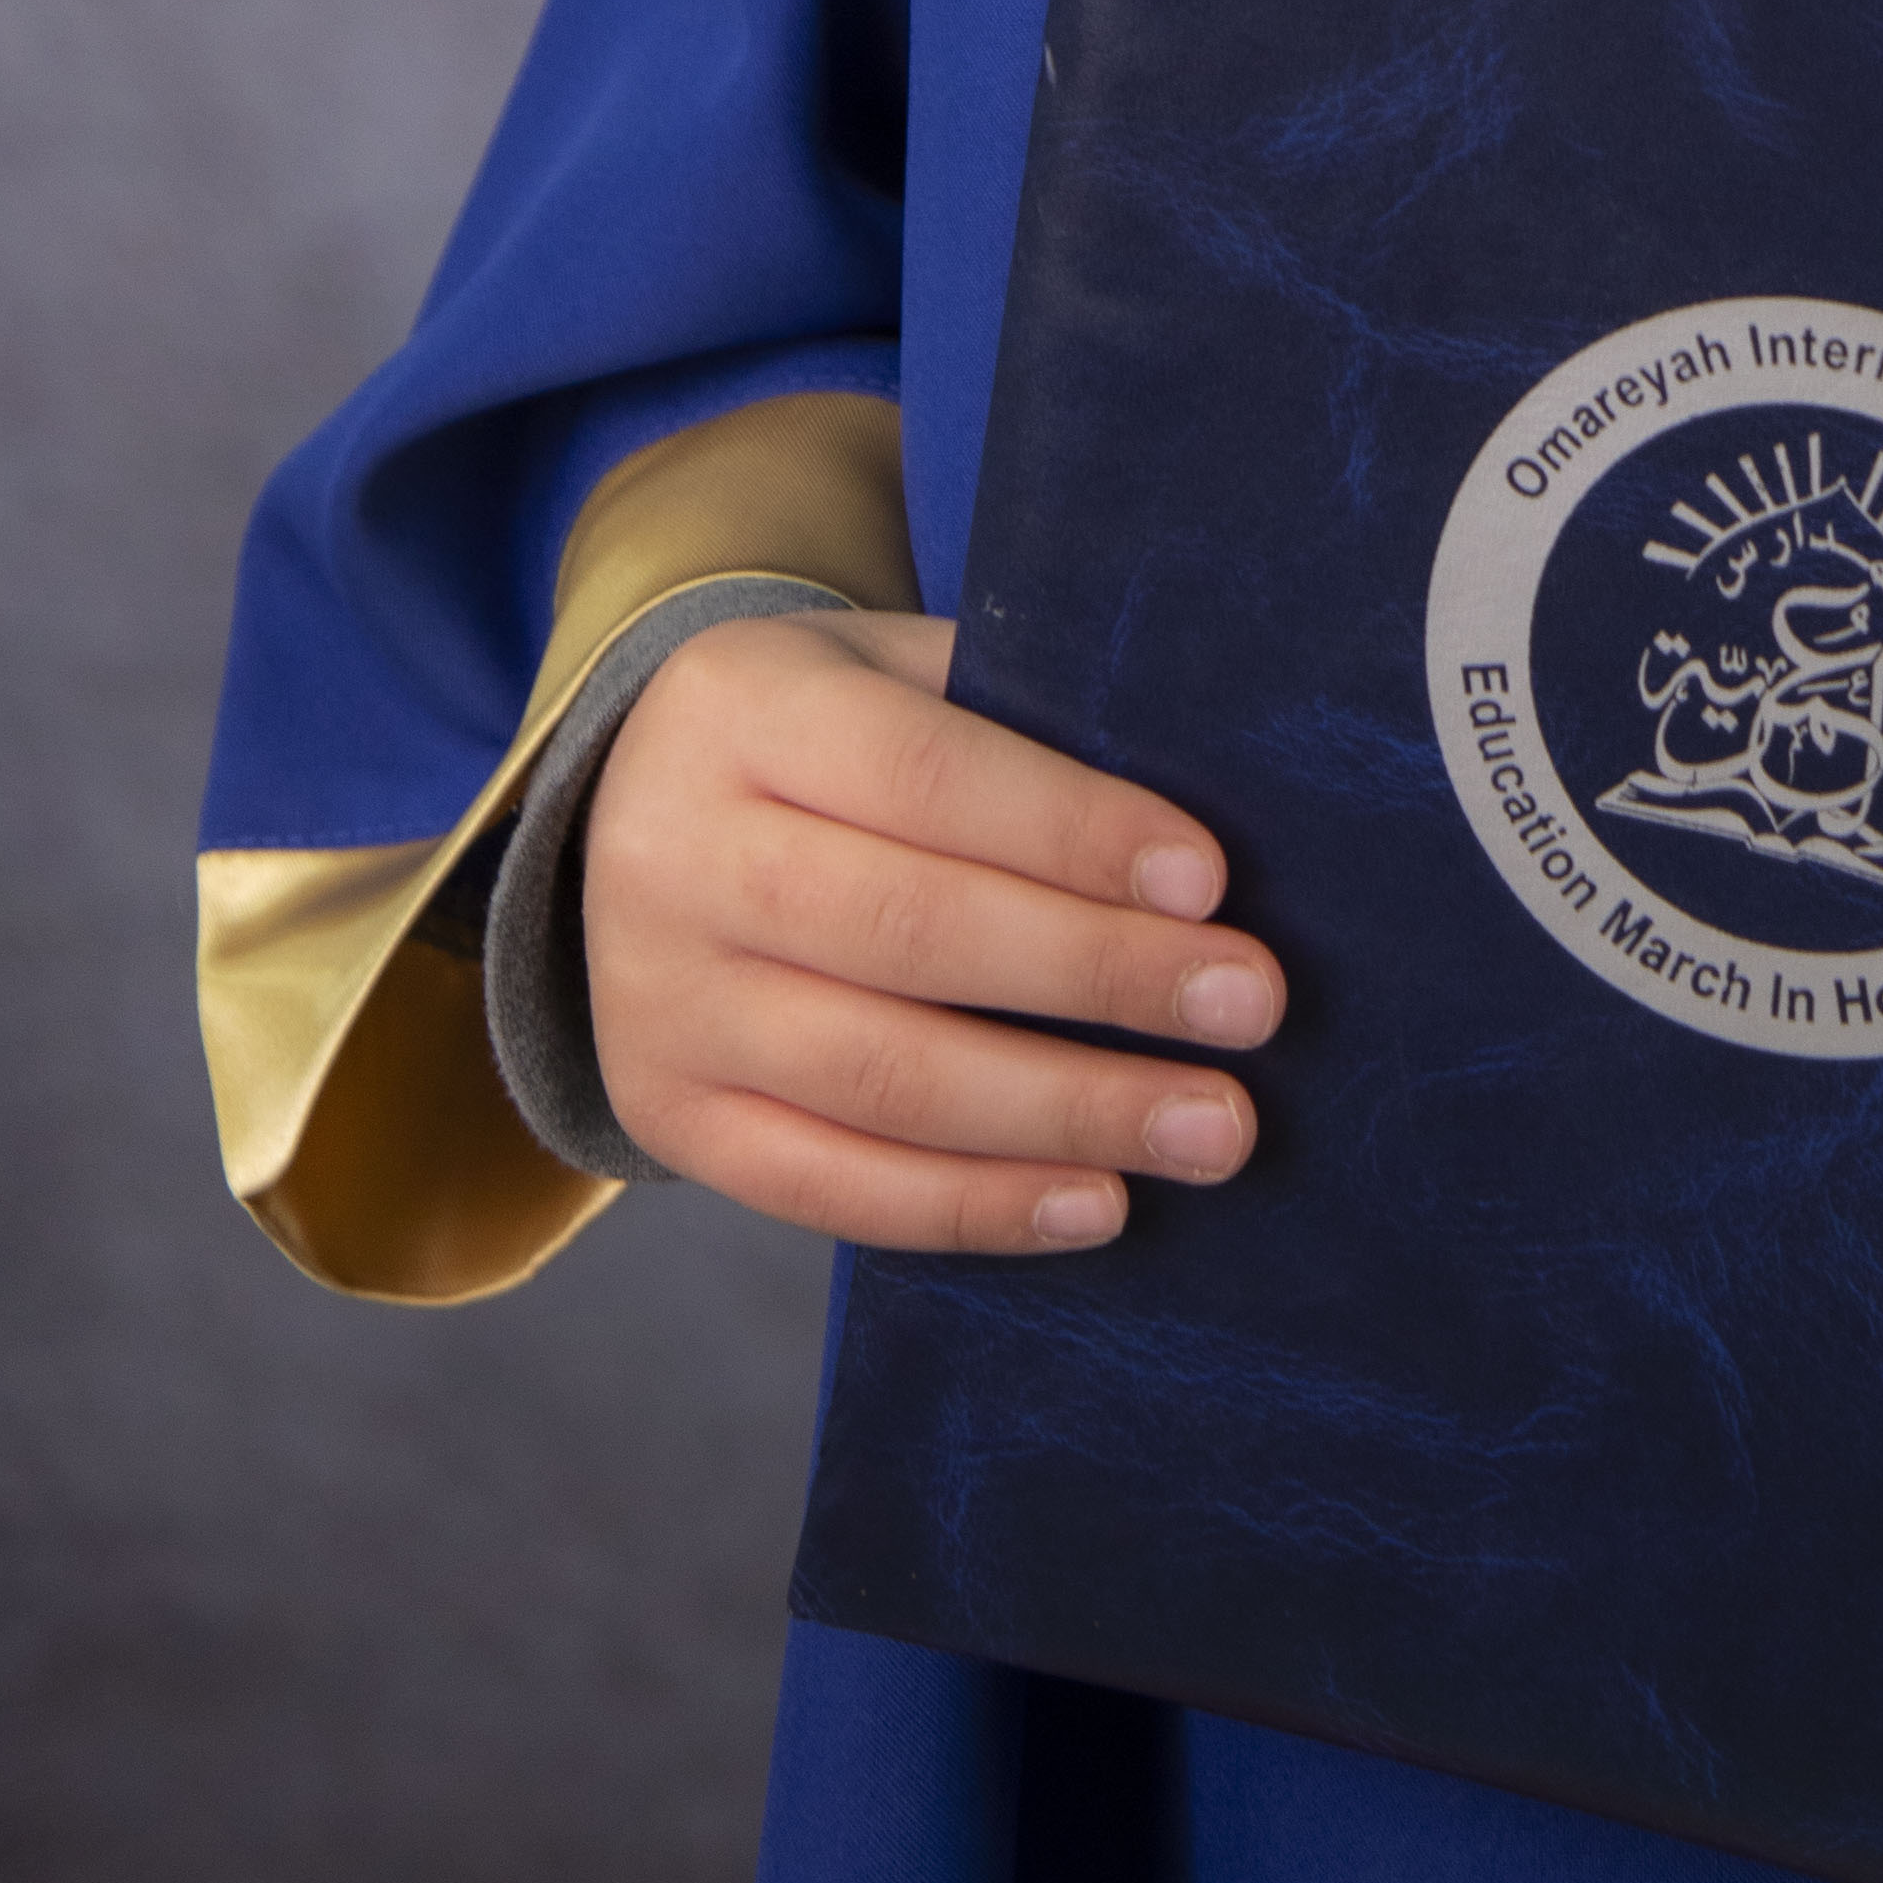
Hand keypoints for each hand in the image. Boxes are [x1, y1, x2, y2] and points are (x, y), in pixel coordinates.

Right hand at [578, 607, 1281, 1255]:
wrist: (634, 815)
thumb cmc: (833, 738)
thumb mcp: (893, 675)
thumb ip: (1016, 728)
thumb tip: (1195, 854)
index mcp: (741, 710)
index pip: (924, 773)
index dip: (1070, 832)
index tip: (1208, 883)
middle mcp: (676, 856)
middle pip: (910, 932)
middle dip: (1099, 975)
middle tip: (1248, 1006)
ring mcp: (659, 1002)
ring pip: (882, 1077)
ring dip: (1067, 1113)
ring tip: (1210, 1128)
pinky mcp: (668, 1118)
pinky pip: (830, 1188)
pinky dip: (974, 1207)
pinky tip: (1097, 1203)